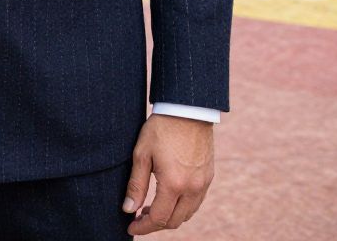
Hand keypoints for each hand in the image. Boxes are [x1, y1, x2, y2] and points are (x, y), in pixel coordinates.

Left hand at [124, 114, 214, 233]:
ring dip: (169, 216)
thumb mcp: (142, 153)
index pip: (158, 219)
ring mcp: (203, 184)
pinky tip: (169, 196)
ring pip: (186, 214)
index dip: (143, 227)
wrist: (188, 109)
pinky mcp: (208, 177)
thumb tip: (128, 209)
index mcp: (174, 184)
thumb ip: (136, 184)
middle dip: (155, 224)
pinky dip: (182, 207)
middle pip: (173, 221)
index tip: (131, 227)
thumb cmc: (161, 128)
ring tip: (151, 206)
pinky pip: (196, 202)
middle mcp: (192, 189)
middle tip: (139, 216)